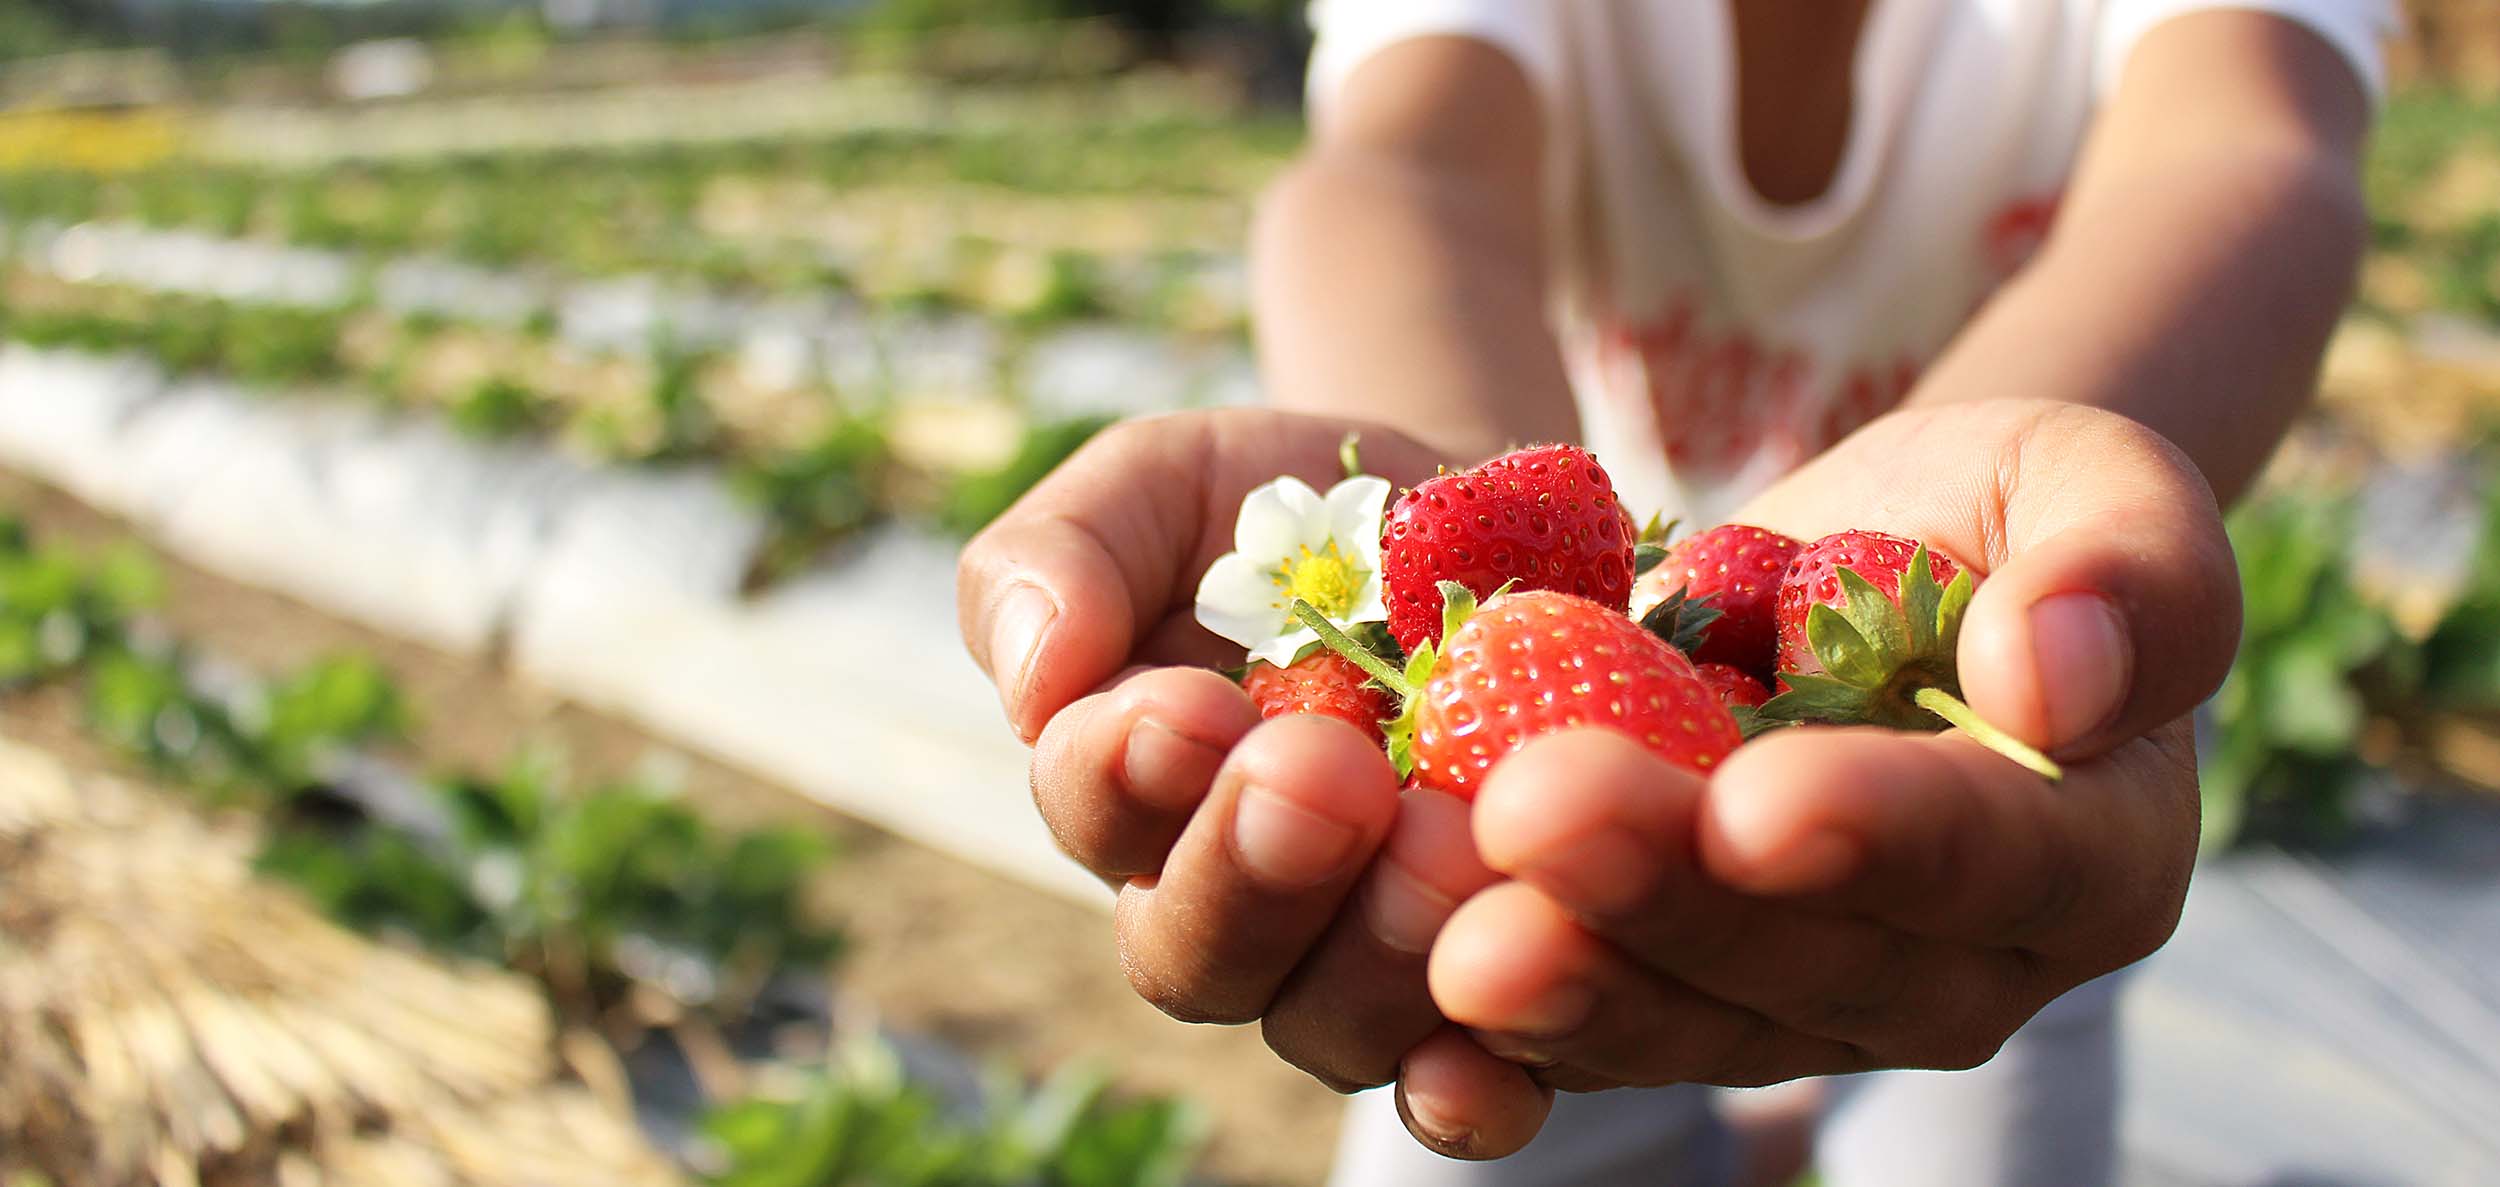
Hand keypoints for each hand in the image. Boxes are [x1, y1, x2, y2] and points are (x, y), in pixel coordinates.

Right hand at [958, 410, 1556, 1150]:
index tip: (1186, 707)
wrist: (1491, 535)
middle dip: (1253, 873)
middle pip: (1201, 955)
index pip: (1098, 811)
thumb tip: (1036, 676)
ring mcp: (1366, 964)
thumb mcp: (1166, 486)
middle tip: (1326, 777)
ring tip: (1448, 843)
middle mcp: (1234, 906)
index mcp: (1132, 792)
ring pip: (1336, 1025)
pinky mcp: (1499, 987)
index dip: (1126, 775)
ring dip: (1382, 952)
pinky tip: (1509, 1037)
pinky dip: (1483, 1085)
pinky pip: (1479, 1080)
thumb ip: (1066, 557)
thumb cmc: (1293, 513)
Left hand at [1415, 401, 2232, 1152]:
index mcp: (2091, 857)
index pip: (1995, 861)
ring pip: (1688, 1020)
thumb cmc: (1991, 520)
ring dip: (1571, 982)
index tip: (1758, 804)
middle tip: (1537, 817)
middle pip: (1815, 962)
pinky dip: (1504, 1039)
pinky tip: (1419, 1017)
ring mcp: (1803, 1003)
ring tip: (1457, 936)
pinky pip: (1594, 1033)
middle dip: (1670, 897)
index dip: (1878, 840)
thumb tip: (2061, 681)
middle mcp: (1953, 968)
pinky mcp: (1673, 998)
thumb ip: (2132, 568)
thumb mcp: (2084, 480)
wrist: (1847, 573)